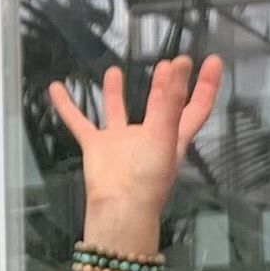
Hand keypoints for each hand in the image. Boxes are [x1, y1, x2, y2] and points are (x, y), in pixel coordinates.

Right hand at [48, 56, 222, 249]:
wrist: (118, 209)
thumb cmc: (148, 178)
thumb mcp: (165, 134)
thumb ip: (171, 98)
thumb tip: (182, 63)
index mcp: (173, 136)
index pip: (195, 107)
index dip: (206, 85)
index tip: (213, 61)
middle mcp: (148, 138)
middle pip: (160, 106)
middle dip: (166, 86)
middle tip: (168, 64)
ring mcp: (121, 143)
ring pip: (117, 111)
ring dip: (116, 92)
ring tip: (114, 70)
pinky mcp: (96, 147)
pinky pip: (79, 121)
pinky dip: (67, 106)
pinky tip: (56, 88)